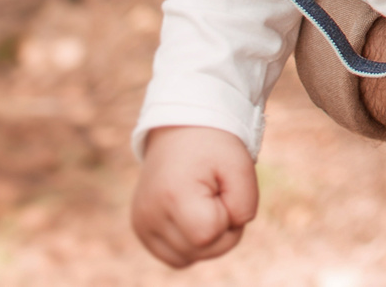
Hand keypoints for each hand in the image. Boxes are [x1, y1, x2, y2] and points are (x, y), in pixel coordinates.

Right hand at [131, 125, 257, 267]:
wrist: (181, 128)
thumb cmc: (214, 146)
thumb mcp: (241, 166)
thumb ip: (245, 205)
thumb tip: (231, 231)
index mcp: (172, 196)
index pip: (208, 235)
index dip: (228, 217)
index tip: (225, 190)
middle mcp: (149, 215)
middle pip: (200, 251)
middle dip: (222, 230)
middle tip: (219, 196)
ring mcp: (141, 224)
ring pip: (186, 258)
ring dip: (206, 239)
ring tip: (206, 205)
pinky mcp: (140, 228)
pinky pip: (173, 256)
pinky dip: (190, 244)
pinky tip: (194, 217)